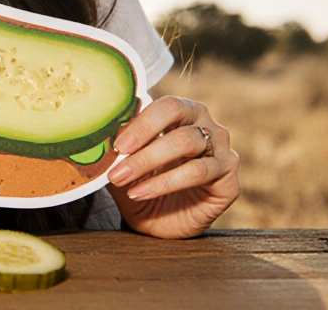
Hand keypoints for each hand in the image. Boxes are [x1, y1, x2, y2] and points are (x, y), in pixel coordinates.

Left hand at [106, 96, 239, 238]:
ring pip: (187, 142)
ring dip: (149, 160)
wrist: (159, 222)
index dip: (140, 121)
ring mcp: (222, 152)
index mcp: (184, 114)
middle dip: (143, 136)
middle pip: (179, 114)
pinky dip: (164, 182)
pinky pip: (198, 172)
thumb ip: (117, 146)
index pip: (166, 105)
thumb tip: (98, 132)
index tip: (116, 143)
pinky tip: (141, 191)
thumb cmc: (142, 183)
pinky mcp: (229, 180)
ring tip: (123, 179)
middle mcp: (207, 126)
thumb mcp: (124, 163)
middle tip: (118, 155)